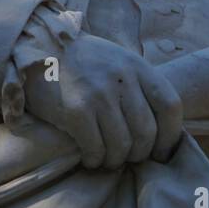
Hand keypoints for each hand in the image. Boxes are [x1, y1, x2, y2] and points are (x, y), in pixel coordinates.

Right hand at [22, 34, 182, 168]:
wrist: (38, 47)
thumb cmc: (82, 61)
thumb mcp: (118, 61)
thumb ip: (140, 86)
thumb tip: (160, 129)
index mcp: (137, 66)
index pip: (170, 106)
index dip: (169, 136)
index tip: (160, 152)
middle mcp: (121, 79)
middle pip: (147, 132)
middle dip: (140, 154)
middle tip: (127, 157)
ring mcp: (98, 94)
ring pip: (122, 145)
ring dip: (115, 160)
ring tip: (106, 159)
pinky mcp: (75, 109)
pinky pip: (96, 148)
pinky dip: (95, 160)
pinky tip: (89, 157)